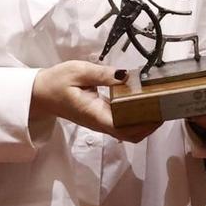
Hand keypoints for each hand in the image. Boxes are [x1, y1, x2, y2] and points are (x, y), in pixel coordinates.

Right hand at [29, 60, 159, 141]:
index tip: (160, 113)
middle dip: (150, 125)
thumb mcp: (78, 71)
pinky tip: (143, 100)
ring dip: (144, 121)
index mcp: (94, 115)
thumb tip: (126, 75)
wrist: (40, 93)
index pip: (124, 128)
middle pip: (130, 133)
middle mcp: (99, 122)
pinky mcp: (100, 116)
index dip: (144, 125)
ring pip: (127, 129)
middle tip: (165, 107)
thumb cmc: (56, 82)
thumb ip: (103, 74)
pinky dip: (134, 115)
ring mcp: (100, 121)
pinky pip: (121, 121)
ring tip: (159, 103)